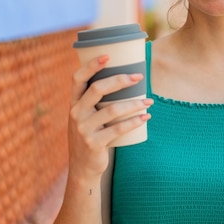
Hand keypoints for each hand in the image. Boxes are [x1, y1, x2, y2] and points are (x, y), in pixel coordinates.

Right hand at [67, 55, 151, 177]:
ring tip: (149, 101)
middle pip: (97, 89)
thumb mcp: (87, 117)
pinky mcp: (94, 143)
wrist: (82, 168)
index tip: (108, 55)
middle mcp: (76, 114)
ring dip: (134, 104)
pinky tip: (146, 117)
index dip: (91, 65)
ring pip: (112, 110)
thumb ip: (97, 102)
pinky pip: (118, 129)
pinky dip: (134, 121)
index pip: (77, 78)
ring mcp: (83, 129)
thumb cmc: (91, 135)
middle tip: (139, 77)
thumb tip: (126, 79)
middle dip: (120, 80)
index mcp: (73, 103)